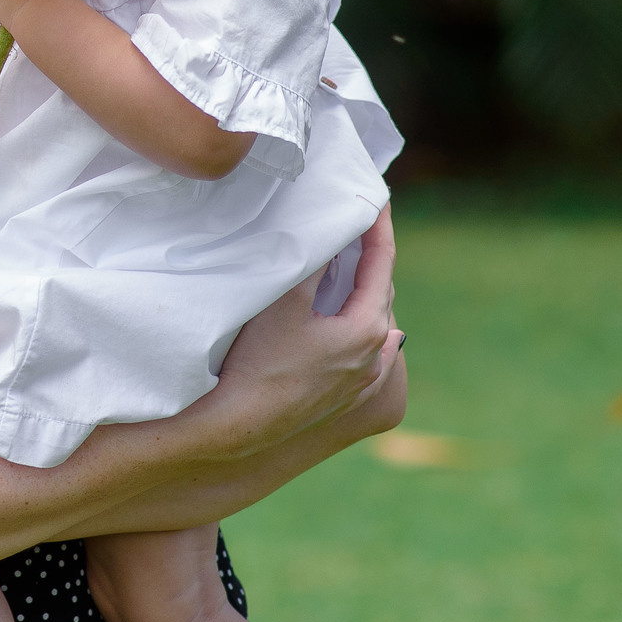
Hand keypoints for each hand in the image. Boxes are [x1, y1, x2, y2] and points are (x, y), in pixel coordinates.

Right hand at [201, 208, 402, 454]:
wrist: (240, 426)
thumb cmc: (259, 362)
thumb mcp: (284, 300)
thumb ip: (312, 260)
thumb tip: (331, 224)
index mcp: (367, 328)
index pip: (381, 263)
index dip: (378, 225)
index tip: (376, 196)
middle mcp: (375, 356)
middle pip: (378, 292)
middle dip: (369, 257)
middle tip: (355, 223)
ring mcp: (362, 381)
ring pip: (371, 322)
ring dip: (361, 291)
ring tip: (345, 264)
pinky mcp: (345, 397)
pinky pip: (364, 350)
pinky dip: (358, 325)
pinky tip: (346, 322)